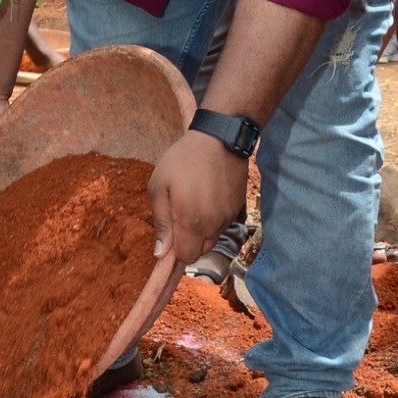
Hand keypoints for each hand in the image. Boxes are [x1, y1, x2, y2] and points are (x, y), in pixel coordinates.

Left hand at [149, 130, 248, 266]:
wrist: (220, 139)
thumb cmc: (183, 160)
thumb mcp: (159, 186)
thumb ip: (160, 222)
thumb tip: (161, 253)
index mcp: (192, 223)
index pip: (186, 258)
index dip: (175, 252)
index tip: (169, 236)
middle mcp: (214, 225)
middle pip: (200, 251)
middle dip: (187, 242)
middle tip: (178, 215)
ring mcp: (228, 217)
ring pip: (212, 238)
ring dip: (200, 230)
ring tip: (192, 202)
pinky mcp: (238, 208)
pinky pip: (222, 224)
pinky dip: (212, 219)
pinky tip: (206, 197)